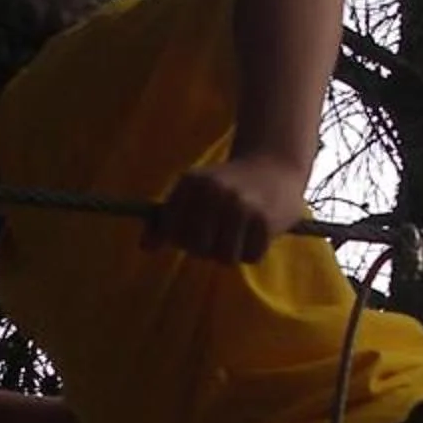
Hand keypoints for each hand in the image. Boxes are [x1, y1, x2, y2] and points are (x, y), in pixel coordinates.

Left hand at [145, 151, 309, 264]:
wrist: (277, 164)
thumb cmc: (229, 183)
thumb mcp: (195, 189)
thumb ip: (167, 217)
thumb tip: (145, 247)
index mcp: (191, 182)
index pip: (171, 231)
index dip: (180, 238)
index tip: (191, 231)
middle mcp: (215, 193)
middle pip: (197, 249)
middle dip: (207, 248)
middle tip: (219, 232)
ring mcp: (241, 207)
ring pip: (224, 258)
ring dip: (231, 252)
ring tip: (238, 233)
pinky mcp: (265, 222)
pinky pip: (250, 257)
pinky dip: (253, 251)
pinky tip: (257, 232)